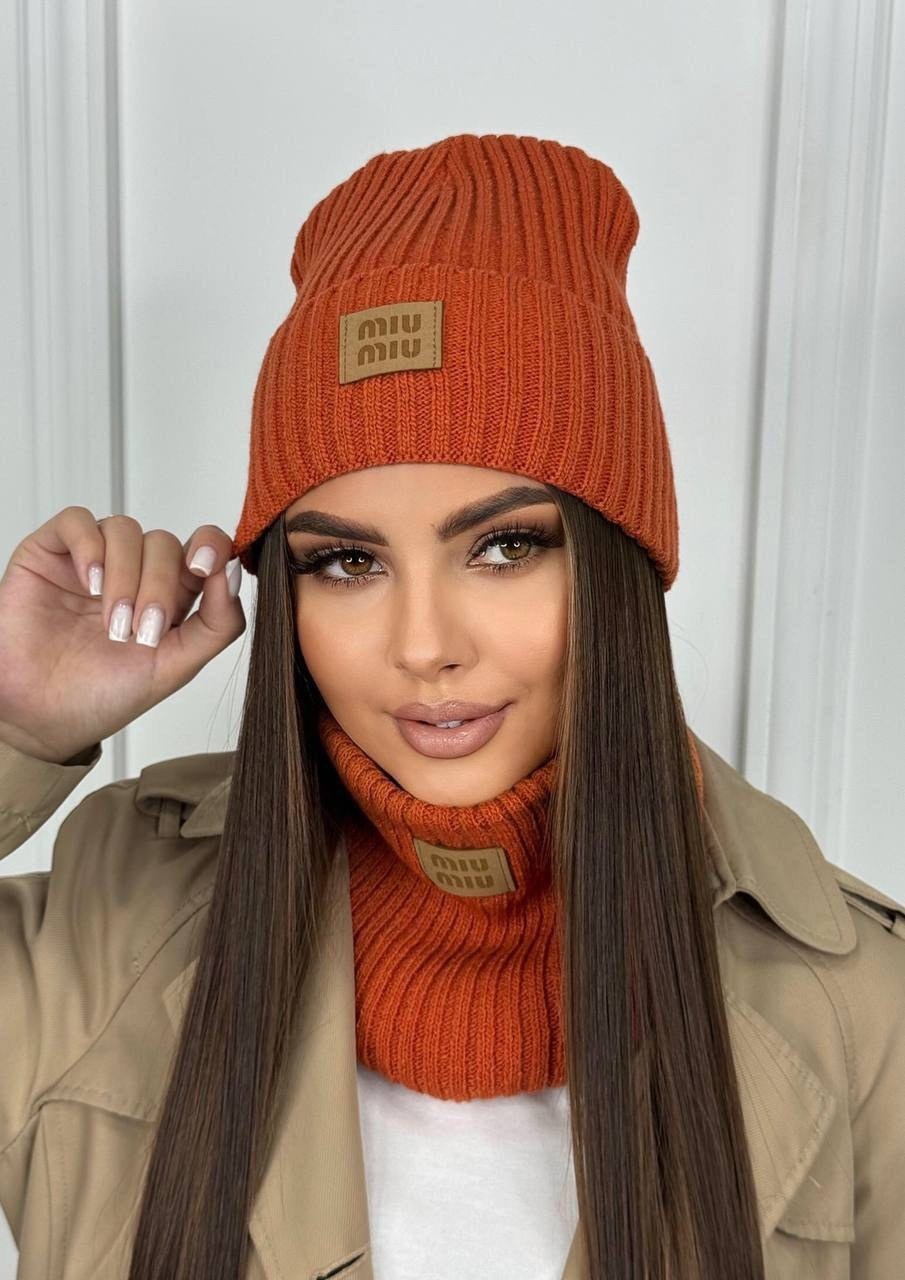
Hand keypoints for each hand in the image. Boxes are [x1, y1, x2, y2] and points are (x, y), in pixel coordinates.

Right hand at [0, 507, 245, 762]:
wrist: (42, 718)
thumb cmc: (104, 696)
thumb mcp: (176, 666)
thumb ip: (217, 624)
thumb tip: (233, 572)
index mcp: (173, 595)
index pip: (203, 547)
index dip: (211, 546)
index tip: (204, 567)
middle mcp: (136, 572)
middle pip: (164, 543)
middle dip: (159, 586)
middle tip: (141, 633)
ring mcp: (94, 560)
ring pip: (125, 530)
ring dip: (125, 577)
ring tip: (111, 624)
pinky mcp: (52, 553)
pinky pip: (77, 521)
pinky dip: (90, 547)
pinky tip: (90, 584)